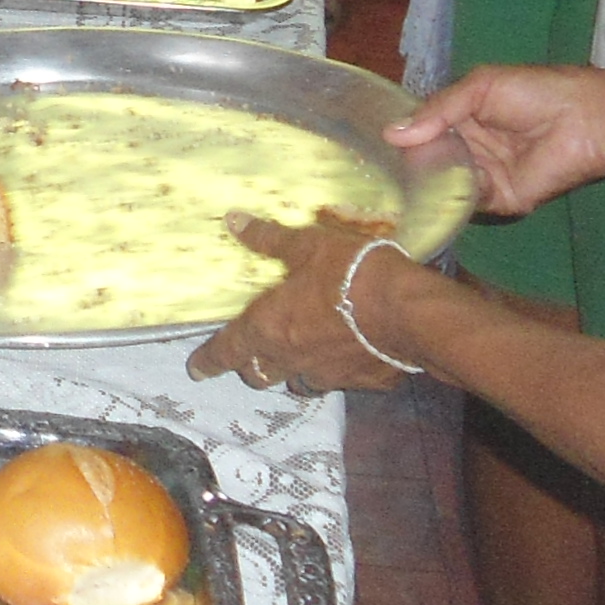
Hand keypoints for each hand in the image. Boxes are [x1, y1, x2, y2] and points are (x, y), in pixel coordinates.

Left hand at [185, 212, 420, 394]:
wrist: (408, 313)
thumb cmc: (349, 273)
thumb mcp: (307, 246)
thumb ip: (269, 239)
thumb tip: (234, 221)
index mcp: (268, 328)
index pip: (226, 352)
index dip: (208, 361)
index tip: (196, 370)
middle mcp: (290, 359)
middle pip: (258, 375)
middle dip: (251, 367)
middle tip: (252, 356)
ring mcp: (327, 375)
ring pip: (297, 383)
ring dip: (292, 372)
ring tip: (299, 355)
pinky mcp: (361, 383)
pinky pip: (339, 382)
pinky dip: (335, 370)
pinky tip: (346, 355)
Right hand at [388, 62, 604, 218]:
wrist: (584, 119)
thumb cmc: (536, 92)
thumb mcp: (479, 88)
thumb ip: (438, 110)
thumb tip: (391, 133)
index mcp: (461, 119)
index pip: (421, 130)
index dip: (398, 137)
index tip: (364, 145)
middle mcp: (468, 150)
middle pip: (427, 161)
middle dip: (404, 165)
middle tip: (369, 172)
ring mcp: (484, 177)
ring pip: (444, 183)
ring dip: (424, 182)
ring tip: (391, 184)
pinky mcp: (502, 200)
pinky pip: (469, 201)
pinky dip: (452, 196)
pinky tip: (432, 190)